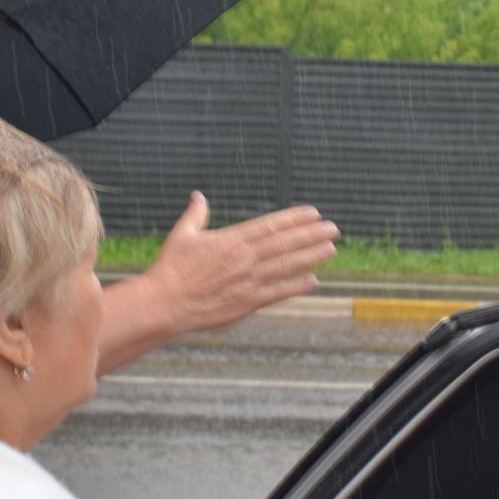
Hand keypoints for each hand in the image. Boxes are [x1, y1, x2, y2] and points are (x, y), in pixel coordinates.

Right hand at [142, 192, 339, 333]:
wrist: (164, 302)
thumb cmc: (171, 268)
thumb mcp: (183, 235)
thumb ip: (196, 214)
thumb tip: (198, 195)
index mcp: (231, 239)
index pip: (270, 225)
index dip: (294, 218)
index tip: (313, 213)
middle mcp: (244, 258)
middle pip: (285, 242)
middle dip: (312, 234)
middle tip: (334, 228)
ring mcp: (248, 281)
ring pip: (286, 265)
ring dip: (311, 256)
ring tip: (331, 248)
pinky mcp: (247, 303)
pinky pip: (277, 293)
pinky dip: (296, 286)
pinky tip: (313, 280)